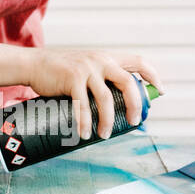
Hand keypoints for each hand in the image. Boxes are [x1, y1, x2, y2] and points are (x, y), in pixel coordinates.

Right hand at [26, 48, 163, 139]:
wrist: (33, 64)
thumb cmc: (60, 71)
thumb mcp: (85, 67)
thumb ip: (100, 78)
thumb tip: (114, 105)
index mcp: (107, 58)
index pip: (139, 61)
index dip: (153, 76)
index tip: (160, 91)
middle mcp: (101, 60)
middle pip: (128, 82)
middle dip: (135, 105)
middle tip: (134, 121)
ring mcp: (86, 69)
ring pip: (106, 98)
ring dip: (107, 120)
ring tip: (104, 135)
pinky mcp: (72, 79)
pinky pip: (83, 105)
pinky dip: (84, 122)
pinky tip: (84, 134)